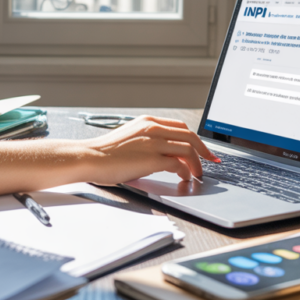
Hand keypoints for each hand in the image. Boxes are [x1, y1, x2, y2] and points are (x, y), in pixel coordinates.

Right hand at [83, 116, 219, 184]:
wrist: (90, 157)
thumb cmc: (105, 152)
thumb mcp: (130, 137)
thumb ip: (148, 140)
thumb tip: (165, 153)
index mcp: (148, 122)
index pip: (180, 126)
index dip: (195, 138)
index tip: (202, 148)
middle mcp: (153, 129)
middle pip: (190, 136)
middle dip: (203, 150)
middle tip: (210, 161)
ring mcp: (154, 143)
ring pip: (188, 149)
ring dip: (196, 164)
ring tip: (197, 174)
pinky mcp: (152, 159)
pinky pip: (179, 164)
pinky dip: (185, 172)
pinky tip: (184, 178)